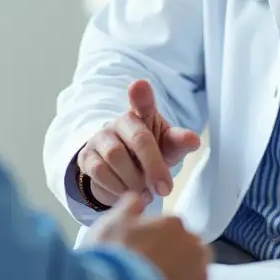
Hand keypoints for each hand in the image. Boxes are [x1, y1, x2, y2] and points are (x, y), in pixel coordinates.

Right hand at [76, 80, 201, 207]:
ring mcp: (100, 138)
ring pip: (115, 156)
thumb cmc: (149, 155)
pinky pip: (99, 171)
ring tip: (146, 193)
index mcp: (142, 115)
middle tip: (165, 189)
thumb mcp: (167, 149)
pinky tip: (128, 194)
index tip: (140, 86)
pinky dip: (117, 187)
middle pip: (138, 138)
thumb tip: (193, 139)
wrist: (122, 175)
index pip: (142, 102)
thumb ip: (178, 142)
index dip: (141, 94)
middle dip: (154, 165)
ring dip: (134, 180)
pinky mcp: (86, 157)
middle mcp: (119, 122)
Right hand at [83, 193, 210, 279]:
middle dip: (176, 255)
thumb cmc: (114, 253)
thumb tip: (139, 197)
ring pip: (194, 271)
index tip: (142, 249)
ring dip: (181, 275)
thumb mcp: (114, 220)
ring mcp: (197, 274)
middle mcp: (192, 246)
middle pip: (189, 248)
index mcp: (174, 223)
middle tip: (151, 267)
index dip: (156, 239)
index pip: (172, 227)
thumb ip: (130, 205)